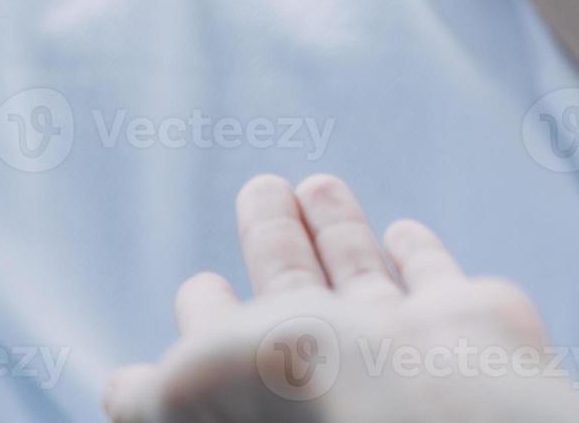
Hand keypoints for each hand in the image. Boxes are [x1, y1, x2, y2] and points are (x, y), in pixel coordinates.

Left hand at [103, 175, 578, 422]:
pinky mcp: (459, 316)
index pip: (226, 352)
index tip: (198, 283)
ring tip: (312, 182)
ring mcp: (397, 344)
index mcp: (263, 390)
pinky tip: (402, 228)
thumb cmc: (299, 395)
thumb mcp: (188, 389)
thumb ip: (151, 391)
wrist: (424, 396)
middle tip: (260, 187)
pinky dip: (416, 251)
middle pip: (295, 299)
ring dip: (336, 230)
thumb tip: (120, 390)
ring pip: (358, 276)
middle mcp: (332, 372)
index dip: (209, 316)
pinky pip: (431, 275)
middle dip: (274, 245)